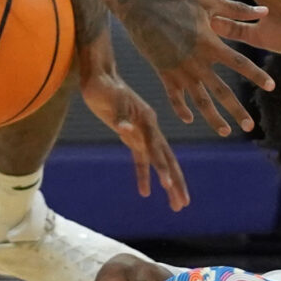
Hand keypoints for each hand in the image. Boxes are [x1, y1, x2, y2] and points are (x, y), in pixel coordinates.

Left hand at [80, 44, 191, 209]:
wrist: (98, 76)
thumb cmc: (102, 86)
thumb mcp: (109, 99)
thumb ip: (120, 116)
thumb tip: (126, 130)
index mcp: (146, 120)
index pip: (157, 149)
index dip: (162, 168)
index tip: (168, 186)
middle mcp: (149, 128)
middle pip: (166, 159)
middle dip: (175, 183)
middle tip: (182, 205)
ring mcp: (142, 132)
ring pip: (158, 162)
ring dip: (166, 182)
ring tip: (175, 205)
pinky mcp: (131, 135)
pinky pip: (141, 160)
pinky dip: (144, 175)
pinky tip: (145, 192)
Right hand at [111, 0, 268, 134]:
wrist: (140, 6)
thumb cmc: (176, 0)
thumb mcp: (208, 1)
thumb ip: (237, 9)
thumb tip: (265, 10)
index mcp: (210, 44)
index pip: (239, 63)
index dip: (256, 75)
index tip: (272, 86)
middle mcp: (197, 62)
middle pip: (221, 91)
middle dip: (237, 111)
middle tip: (250, 127)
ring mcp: (179, 70)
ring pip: (199, 101)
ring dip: (212, 118)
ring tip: (225, 132)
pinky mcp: (164, 73)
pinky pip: (174, 97)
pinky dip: (181, 109)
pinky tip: (190, 119)